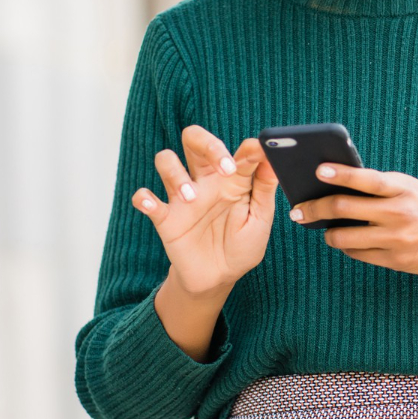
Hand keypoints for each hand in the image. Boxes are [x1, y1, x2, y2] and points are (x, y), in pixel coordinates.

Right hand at [132, 125, 278, 297]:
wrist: (218, 278)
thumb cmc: (242, 245)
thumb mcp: (260, 219)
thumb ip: (265, 190)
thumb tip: (273, 160)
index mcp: (232, 179)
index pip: (237, 152)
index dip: (249, 148)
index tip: (258, 152)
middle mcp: (206, 181)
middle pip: (194, 140)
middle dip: (206, 143)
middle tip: (224, 167)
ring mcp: (183, 196)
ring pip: (166, 160)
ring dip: (175, 173)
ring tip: (191, 197)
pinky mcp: (166, 217)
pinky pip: (145, 198)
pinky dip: (144, 197)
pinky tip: (150, 204)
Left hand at [290, 165, 417, 280]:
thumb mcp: (410, 188)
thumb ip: (379, 185)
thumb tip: (336, 184)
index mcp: (403, 188)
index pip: (366, 178)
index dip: (341, 174)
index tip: (318, 170)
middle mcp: (399, 213)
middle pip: (344, 209)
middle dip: (315, 209)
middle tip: (299, 210)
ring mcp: (396, 239)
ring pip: (343, 237)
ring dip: (327, 233)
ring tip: (324, 228)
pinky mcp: (395, 260)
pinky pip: (357, 254)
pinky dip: (346, 246)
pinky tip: (346, 240)